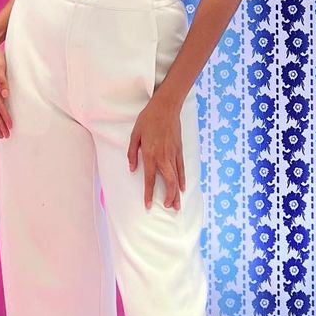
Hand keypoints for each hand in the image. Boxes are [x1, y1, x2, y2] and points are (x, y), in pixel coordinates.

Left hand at [127, 91, 184, 209]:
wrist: (166, 107)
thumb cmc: (148, 119)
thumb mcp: (135, 135)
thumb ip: (132, 153)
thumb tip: (132, 169)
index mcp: (150, 154)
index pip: (150, 179)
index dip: (149, 194)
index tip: (148, 205)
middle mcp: (163, 157)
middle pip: (169, 182)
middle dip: (169, 197)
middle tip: (168, 208)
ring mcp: (173, 154)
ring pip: (177, 177)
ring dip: (177, 193)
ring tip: (177, 205)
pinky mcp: (179, 150)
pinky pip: (182, 168)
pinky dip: (183, 179)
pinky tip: (182, 188)